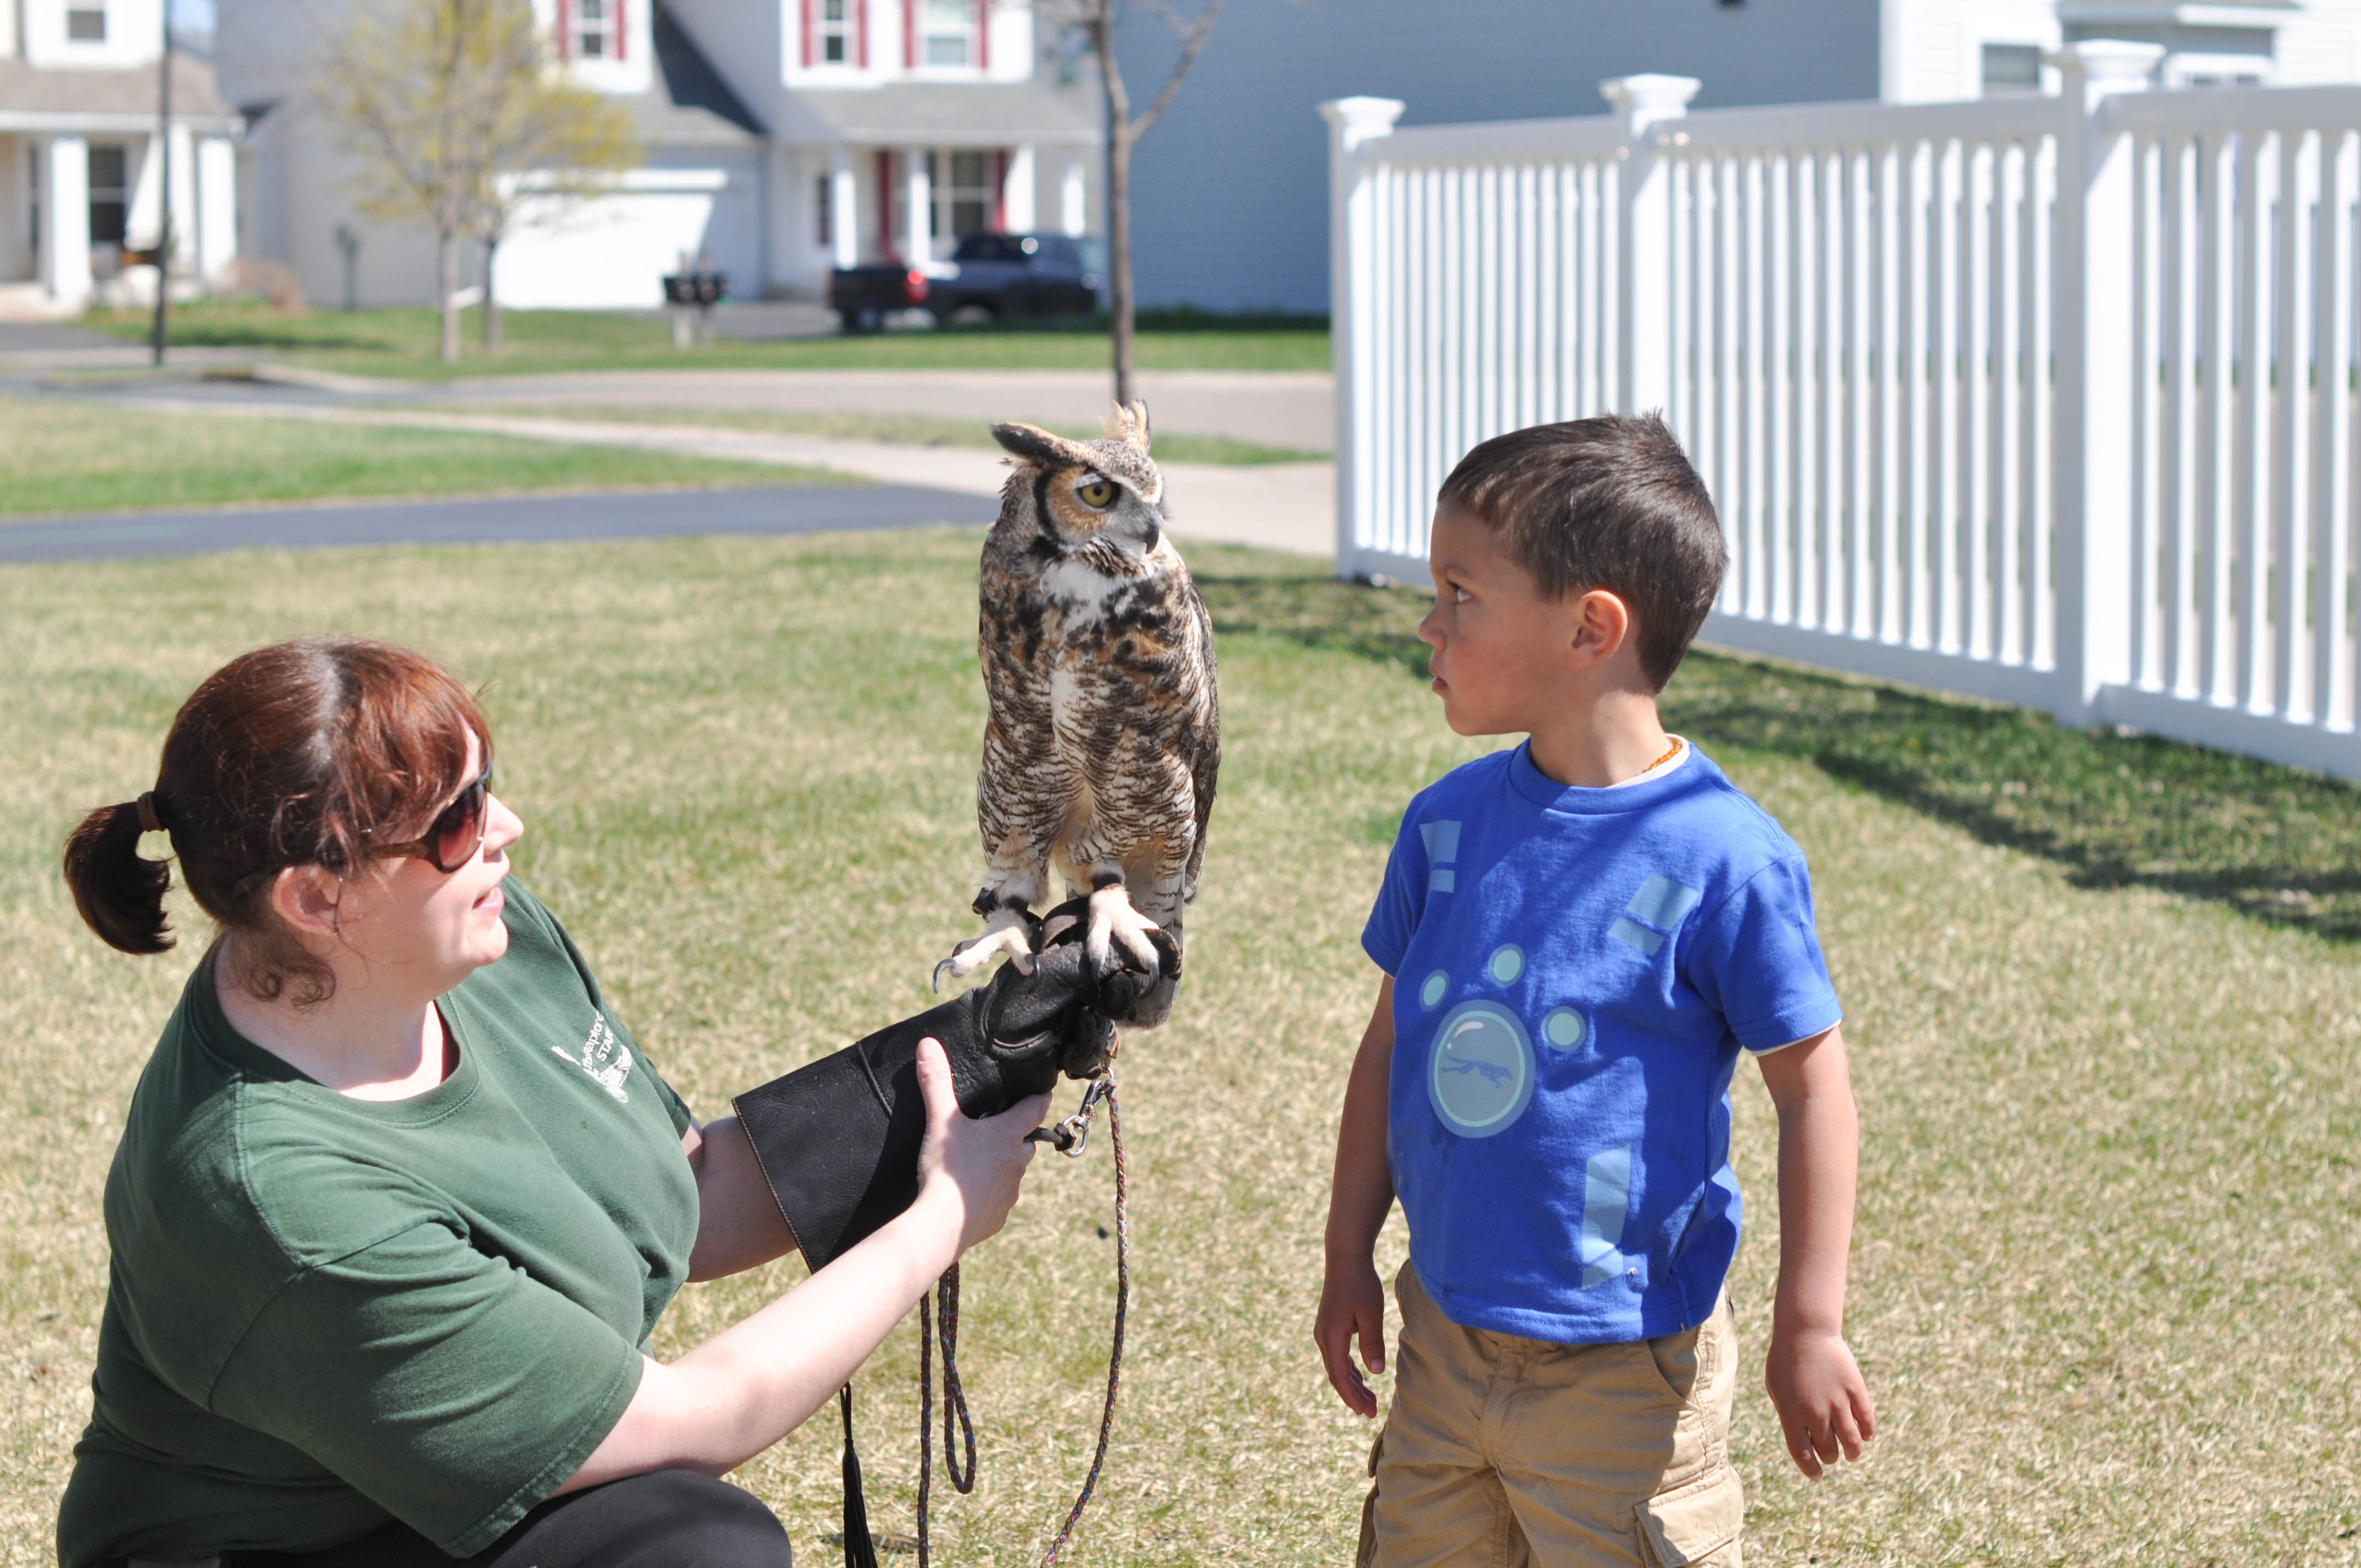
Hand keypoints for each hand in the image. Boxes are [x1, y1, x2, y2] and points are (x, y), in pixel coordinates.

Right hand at [913, 1036, 1046, 1252]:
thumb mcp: (940, 1120)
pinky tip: (971, 1194)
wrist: (941, 1224)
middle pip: (1027, 1142)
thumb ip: (936, 1081)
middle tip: (1000, 1128)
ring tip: (981, 1162)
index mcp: (1009, 1135)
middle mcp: (1017, 1162)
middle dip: (1018, 1135)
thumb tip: (928, 1044)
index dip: (1039, 1097)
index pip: (1036, 1108)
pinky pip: (999, 1200)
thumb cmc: (945, 1169)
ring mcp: (1010, 1192)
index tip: (1043, 1090)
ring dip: (1004, 1165)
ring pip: (1014, 1172)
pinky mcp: (998, 1216)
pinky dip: (990, 1194)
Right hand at [1314, 1255, 1387, 1417]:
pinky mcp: (1330, 1327)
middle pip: (1337, 1375)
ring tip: (1369, 1400)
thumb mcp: (1371, 1313)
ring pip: (1337, 1367)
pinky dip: (1349, 1370)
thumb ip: (1372, 1342)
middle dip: (1353, 1395)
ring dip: (1352, 1384)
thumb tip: (1376, 1372)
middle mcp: (1324, 1337)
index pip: (1340, 1375)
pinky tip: (1362, 1378)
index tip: (1365, 1412)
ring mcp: (1325, 1332)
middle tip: (1371, 1413)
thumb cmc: (1360, 1283)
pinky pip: (1338, 1356)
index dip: (1352, 1396)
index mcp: (1332, 1336)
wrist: (1345, 1258)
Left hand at [1763, 1323, 1874, 1476]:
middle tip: (1831, 1454)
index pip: (1802, 1455)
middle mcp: (1815, 1413)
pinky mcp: (1855, 1391)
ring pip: (1852, 1442)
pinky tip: (1865, 1435)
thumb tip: (1804, 1441)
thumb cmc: (1785, 1361)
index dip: (1811, 1469)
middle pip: (1828, 1450)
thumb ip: (1789, 1417)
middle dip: (1830, 1456)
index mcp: (1791, 1415)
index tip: (1816, 1474)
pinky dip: (1867, 1432)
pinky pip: (1867, 1422)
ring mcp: (1838, 1402)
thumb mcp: (1777, 1390)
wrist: (1805, 1331)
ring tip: (1851, 1453)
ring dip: (1852, 1452)